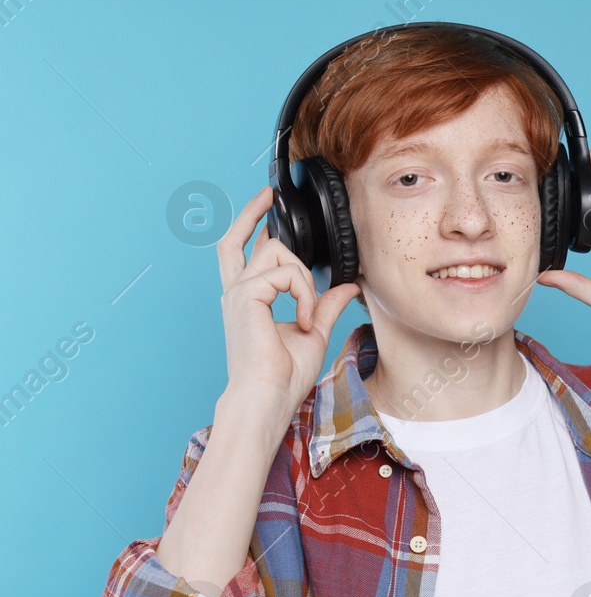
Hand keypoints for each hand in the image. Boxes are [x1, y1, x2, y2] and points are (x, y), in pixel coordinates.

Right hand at [216, 187, 361, 427]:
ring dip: (306, 281)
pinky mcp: (245, 296)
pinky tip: (304, 322)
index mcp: (248, 298)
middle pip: (252, 239)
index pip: (242, 247)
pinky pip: (286, 274)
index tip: (269, 197)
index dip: (253, 219)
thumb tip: (348, 286)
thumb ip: (326, 305)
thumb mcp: (314, 332)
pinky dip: (305, 295)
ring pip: (278, 252)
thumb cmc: (283, 375)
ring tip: (309, 316)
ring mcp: (238, 292)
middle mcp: (237, 291)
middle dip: (267, 223)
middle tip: (281, 215)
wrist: (267, 398)